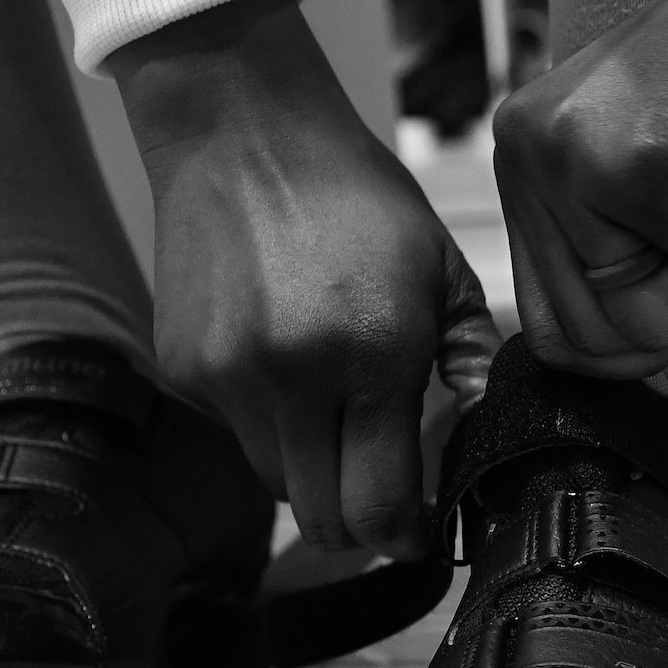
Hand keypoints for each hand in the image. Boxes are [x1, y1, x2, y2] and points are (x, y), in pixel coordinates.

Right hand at [110, 0, 498, 559]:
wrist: (240, 131)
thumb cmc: (355, 195)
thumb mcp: (439, 267)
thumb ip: (471, 356)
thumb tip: (482, 425)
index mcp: (372, 356)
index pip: (381, 505)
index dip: (406, 535)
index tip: (423, 527)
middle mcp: (293, 381)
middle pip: (324, 521)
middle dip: (362, 524)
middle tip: (386, 492)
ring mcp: (229, 380)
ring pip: (278, 485)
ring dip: (315, 472)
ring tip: (336, 412)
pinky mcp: (184, 372)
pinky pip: (237, 436)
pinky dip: (269, 426)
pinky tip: (285, 363)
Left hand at [492, 0, 667, 377]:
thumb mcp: (649, 165)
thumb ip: (614, 246)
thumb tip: (622, 364)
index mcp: (524, 161)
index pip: (544, 328)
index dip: (622, 348)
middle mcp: (535, 160)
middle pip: (596, 341)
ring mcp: (586, 163)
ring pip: (655, 319)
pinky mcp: (656, 166)